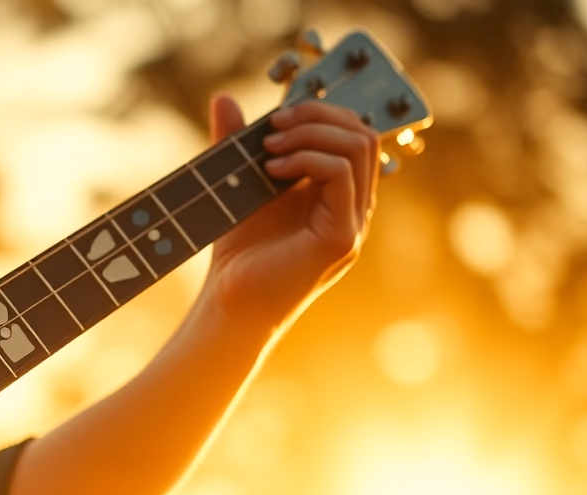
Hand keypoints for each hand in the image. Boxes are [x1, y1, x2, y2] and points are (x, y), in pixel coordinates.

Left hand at [202, 95, 379, 328]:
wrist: (231, 303)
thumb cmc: (238, 253)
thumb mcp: (238, 184)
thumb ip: (236, 143)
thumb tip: (224, 98)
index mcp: (338, 195)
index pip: (353, 136)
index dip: (322, 114)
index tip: (276, 116)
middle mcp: (354, 208)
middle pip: (363, 134)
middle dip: (319, 116)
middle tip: (274, 124)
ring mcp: (353, 224)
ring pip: (358, 148)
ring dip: (312, 134)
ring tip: (270, 147)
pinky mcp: (341, 238)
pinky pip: (342, 176)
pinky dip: (308, 160)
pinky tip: (274, 170)